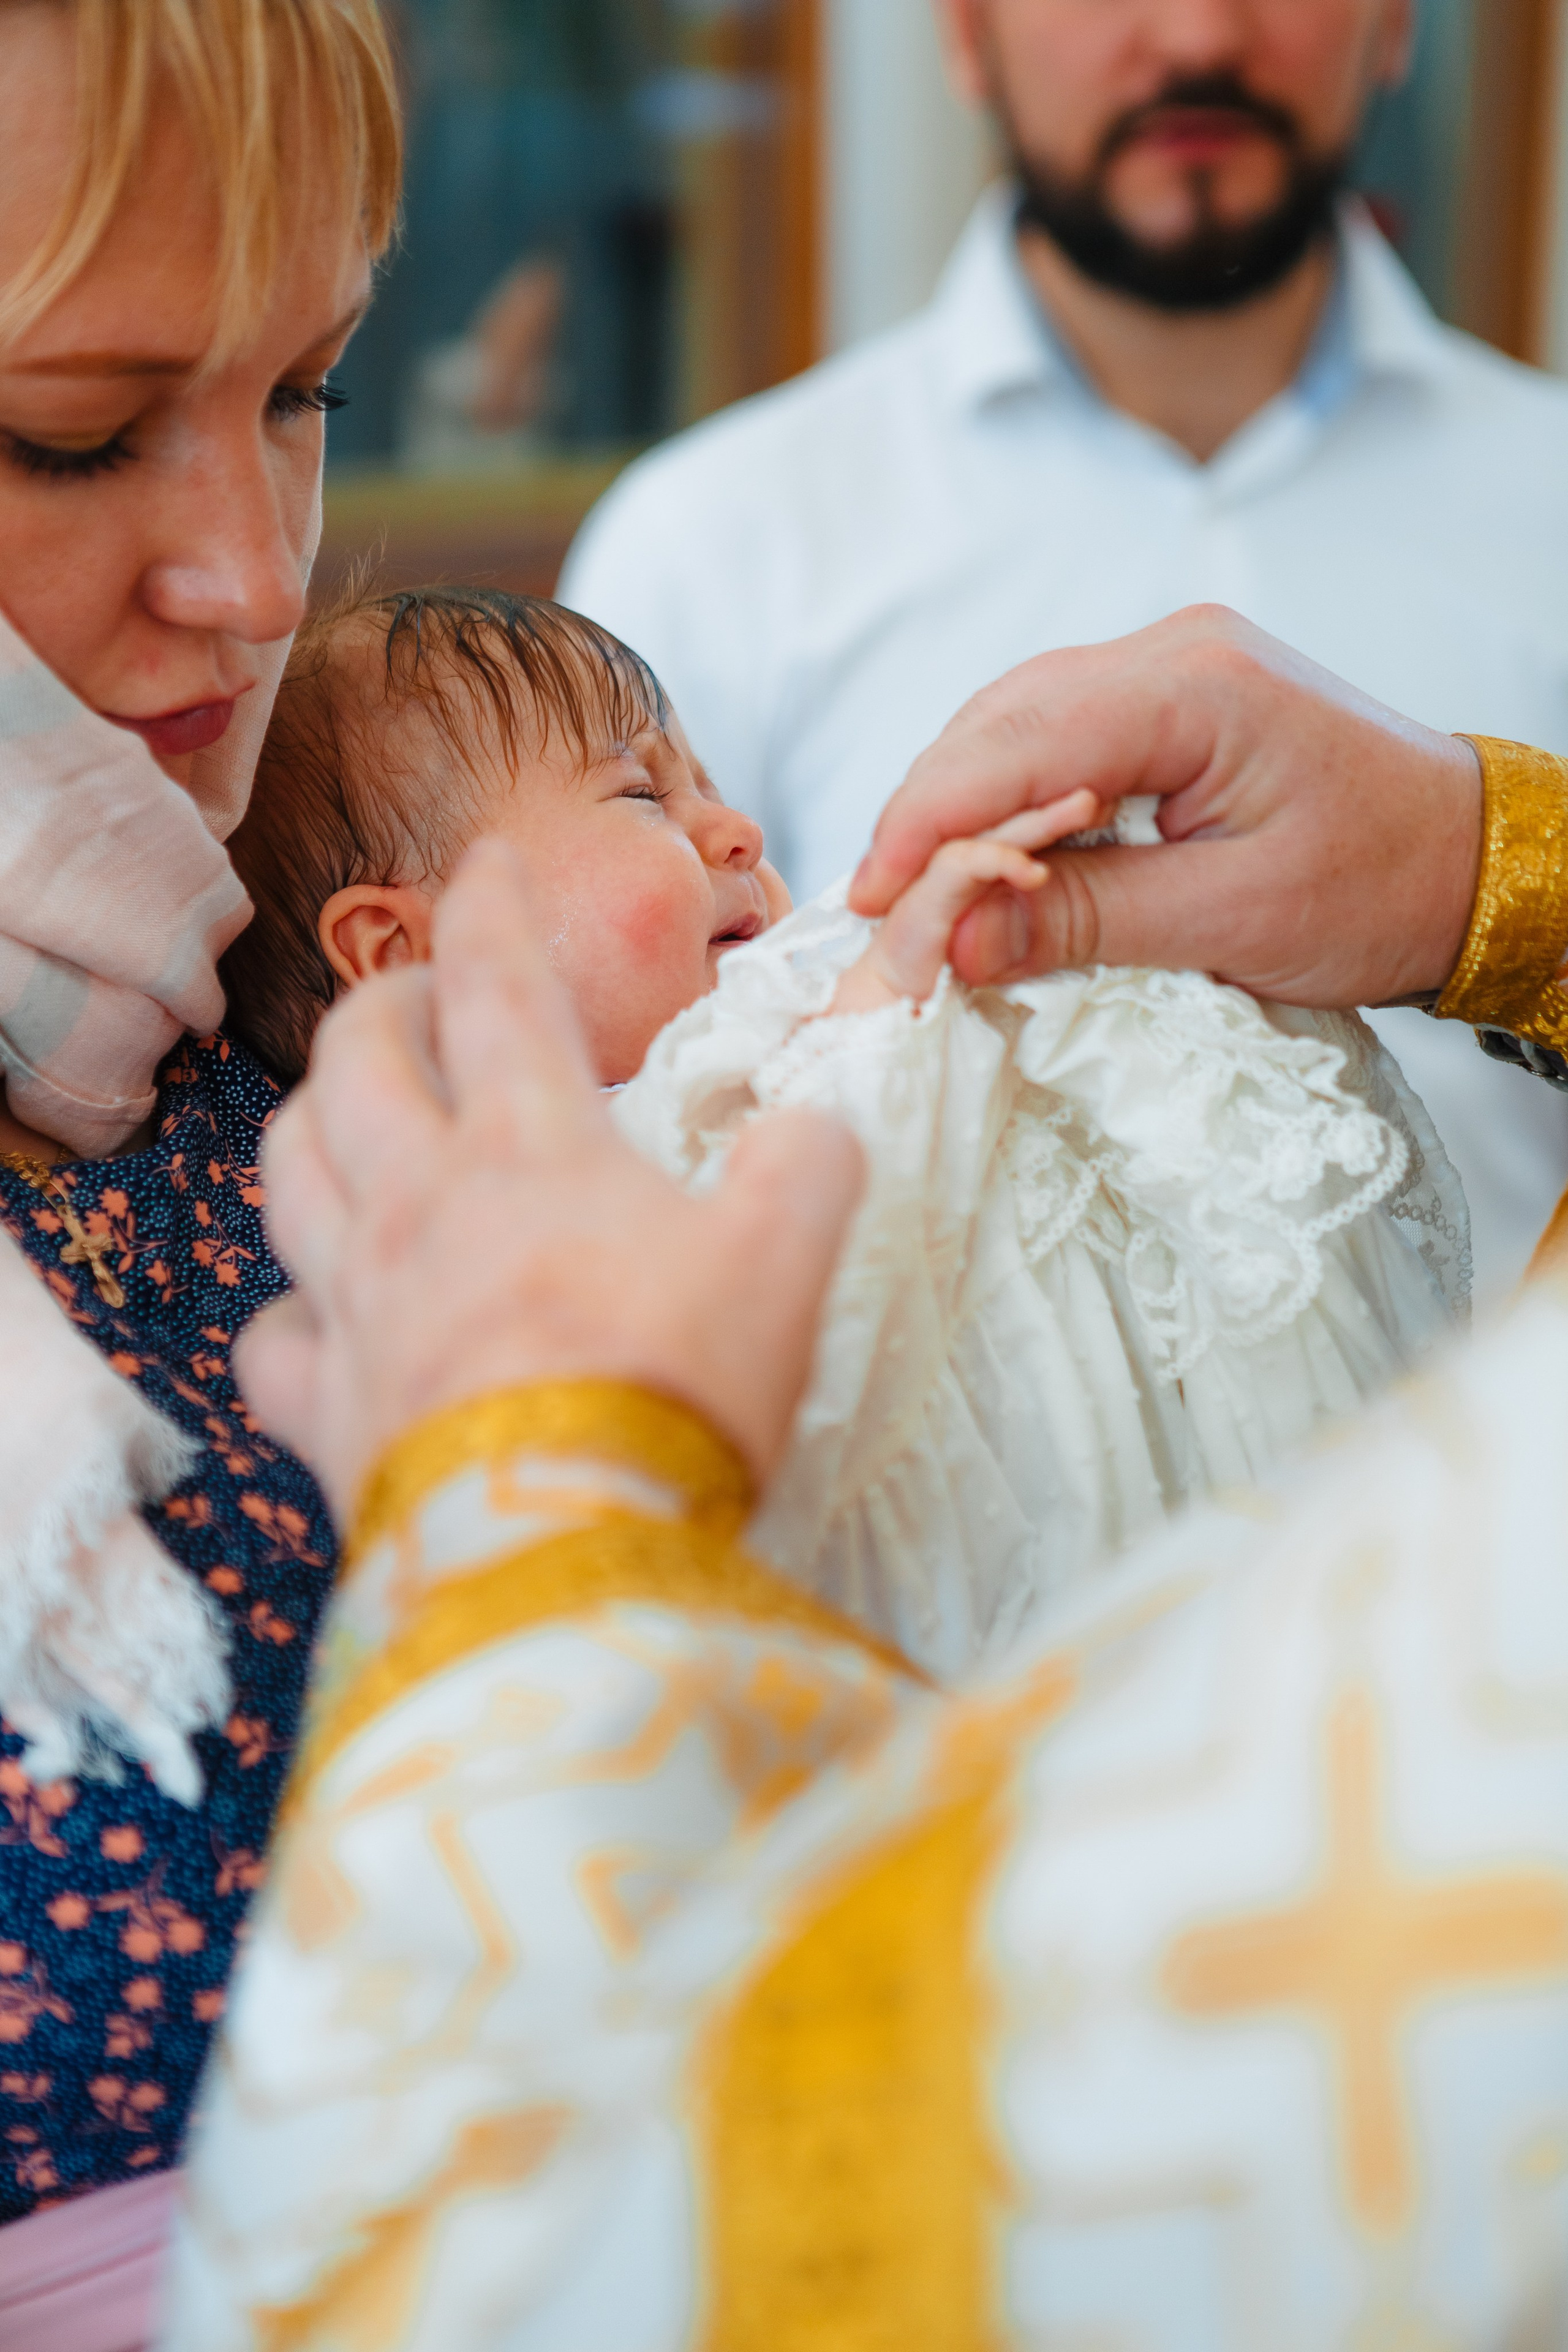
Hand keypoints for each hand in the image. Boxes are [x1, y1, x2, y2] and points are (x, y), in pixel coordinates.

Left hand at [236, 842, 863, 1521]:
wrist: (568, 1546)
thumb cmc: (677, 1392)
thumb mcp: (787, 1263)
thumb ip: (808, 1170)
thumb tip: (815, 1130)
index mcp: (529, 1149)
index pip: (494, 984)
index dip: (489, 905)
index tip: (487, 859)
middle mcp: (420, 1204)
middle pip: (356, 1060)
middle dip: (384, 1003)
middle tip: (422, 1002)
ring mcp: (358, 1303)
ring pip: (287, 1170)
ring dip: (315, 1122)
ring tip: (352, 1119)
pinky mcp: (325, 1407)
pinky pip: (273, 1338)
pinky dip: (292, 1311)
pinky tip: (325, 1314)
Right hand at [850, 606, 1482, 1008]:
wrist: (1474, 858)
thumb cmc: (1381, 889)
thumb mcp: (1231, 921)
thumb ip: (1084, 921)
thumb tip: (950, 943)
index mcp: (1196, 686)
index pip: (1017, 740)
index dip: (928, 820)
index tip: (871, 902)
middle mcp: (1174, 651)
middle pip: (998, 721)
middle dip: (926, 815)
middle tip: (876, 913)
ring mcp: (1171, 666)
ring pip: (1014, 724)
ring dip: (957, 807)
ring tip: (914, 895)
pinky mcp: (1170, 700)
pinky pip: (1053, 737)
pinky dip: (1004, 799)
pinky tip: (983, 859)